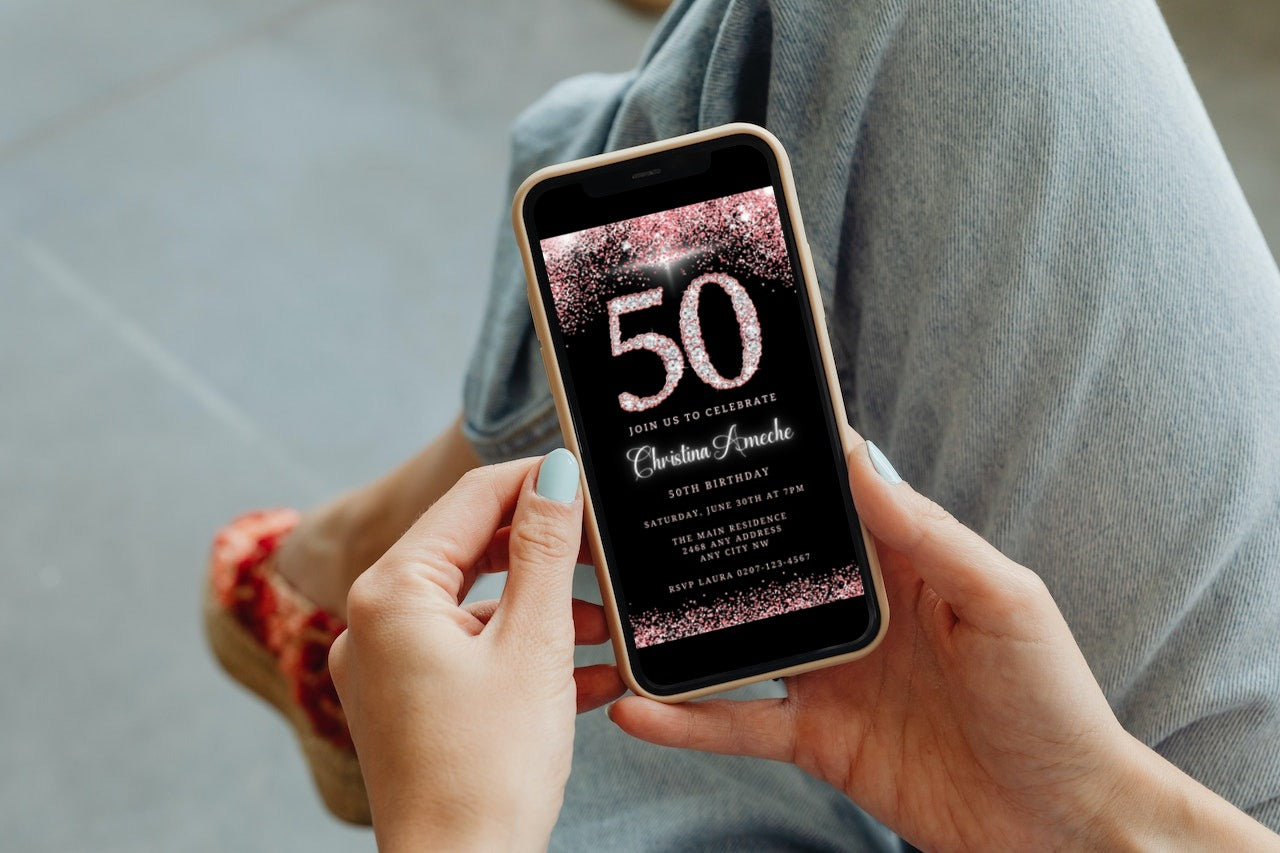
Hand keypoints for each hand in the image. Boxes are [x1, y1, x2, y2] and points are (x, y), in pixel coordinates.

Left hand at [329, 451, 624, 850]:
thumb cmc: (489, 769)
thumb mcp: (533, 642)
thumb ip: (546, 549)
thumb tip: (557, 473)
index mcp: (391, 594)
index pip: (470, 500)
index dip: (533, 478)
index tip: (586, 473)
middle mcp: (375, 622)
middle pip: (471, 551)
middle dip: (544, 553)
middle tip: (604, 552)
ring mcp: (388, 667)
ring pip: (477, 607)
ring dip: (544, 610)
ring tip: (603, 628)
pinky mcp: (409, 705)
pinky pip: (471, 655)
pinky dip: (523, 654)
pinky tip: (583, 674)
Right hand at [609, 434, 1278, 849]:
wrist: (1062, 823)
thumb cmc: (1052, 702)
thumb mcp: (1002, 601)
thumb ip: (928, 533)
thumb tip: (863, 459)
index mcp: (901, 563)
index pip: (829, 499)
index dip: (779, 465)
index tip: (719, 435)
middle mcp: (854, 612)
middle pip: (764, 566)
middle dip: (703, 543)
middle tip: (629, 519)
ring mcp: (830, 676)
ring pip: (734, 642)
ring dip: (675, 631)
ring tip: (609, 611)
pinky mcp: (817, 739)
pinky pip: (738, 723)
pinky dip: (686, 720)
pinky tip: (639, 708)